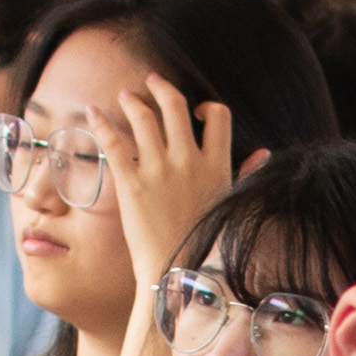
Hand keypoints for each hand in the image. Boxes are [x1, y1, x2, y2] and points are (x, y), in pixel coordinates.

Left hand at [99, 77, 247, 290]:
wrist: (177, 274)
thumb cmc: (206, 246)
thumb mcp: (231, 205)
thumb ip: (245, 174)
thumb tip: (262, 153)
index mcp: (216, 165)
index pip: (218, 116)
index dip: (207, 106)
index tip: (197, 110)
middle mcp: (189, 161)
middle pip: (176, 106)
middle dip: (163, 88)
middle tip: (153, 81)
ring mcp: (159, 170)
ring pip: (144, 116)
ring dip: (133, 101)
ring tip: (125, 96)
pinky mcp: (131, 183)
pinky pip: (115, 142)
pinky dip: (102, 122)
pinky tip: (93, 113)